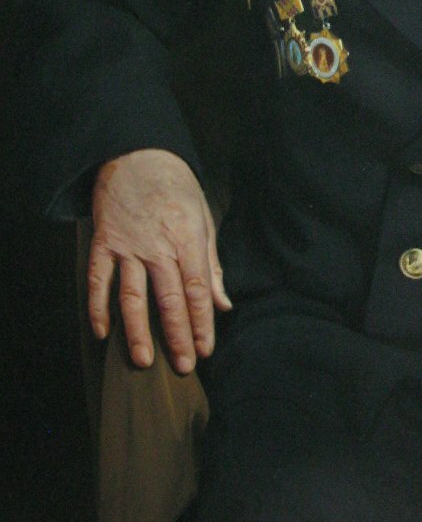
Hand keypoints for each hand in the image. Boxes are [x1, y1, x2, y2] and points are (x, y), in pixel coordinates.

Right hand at [88, 148, 231, 372]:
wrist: (137, 155)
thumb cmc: (176, 187)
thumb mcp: (204, 218)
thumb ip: (212, 263)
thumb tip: (223, 303)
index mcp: (187, 238)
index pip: (197, 289)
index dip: (201, 322)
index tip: (206, 349)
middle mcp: (158, 245)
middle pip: (169, 298)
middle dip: (177, 335)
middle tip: (184, 365)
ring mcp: (128, 245)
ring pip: (132, 296)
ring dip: (138, 331)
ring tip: (144, 360)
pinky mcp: (103, 243)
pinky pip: (98, 281)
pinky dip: (98, 308)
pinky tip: (103, 333)